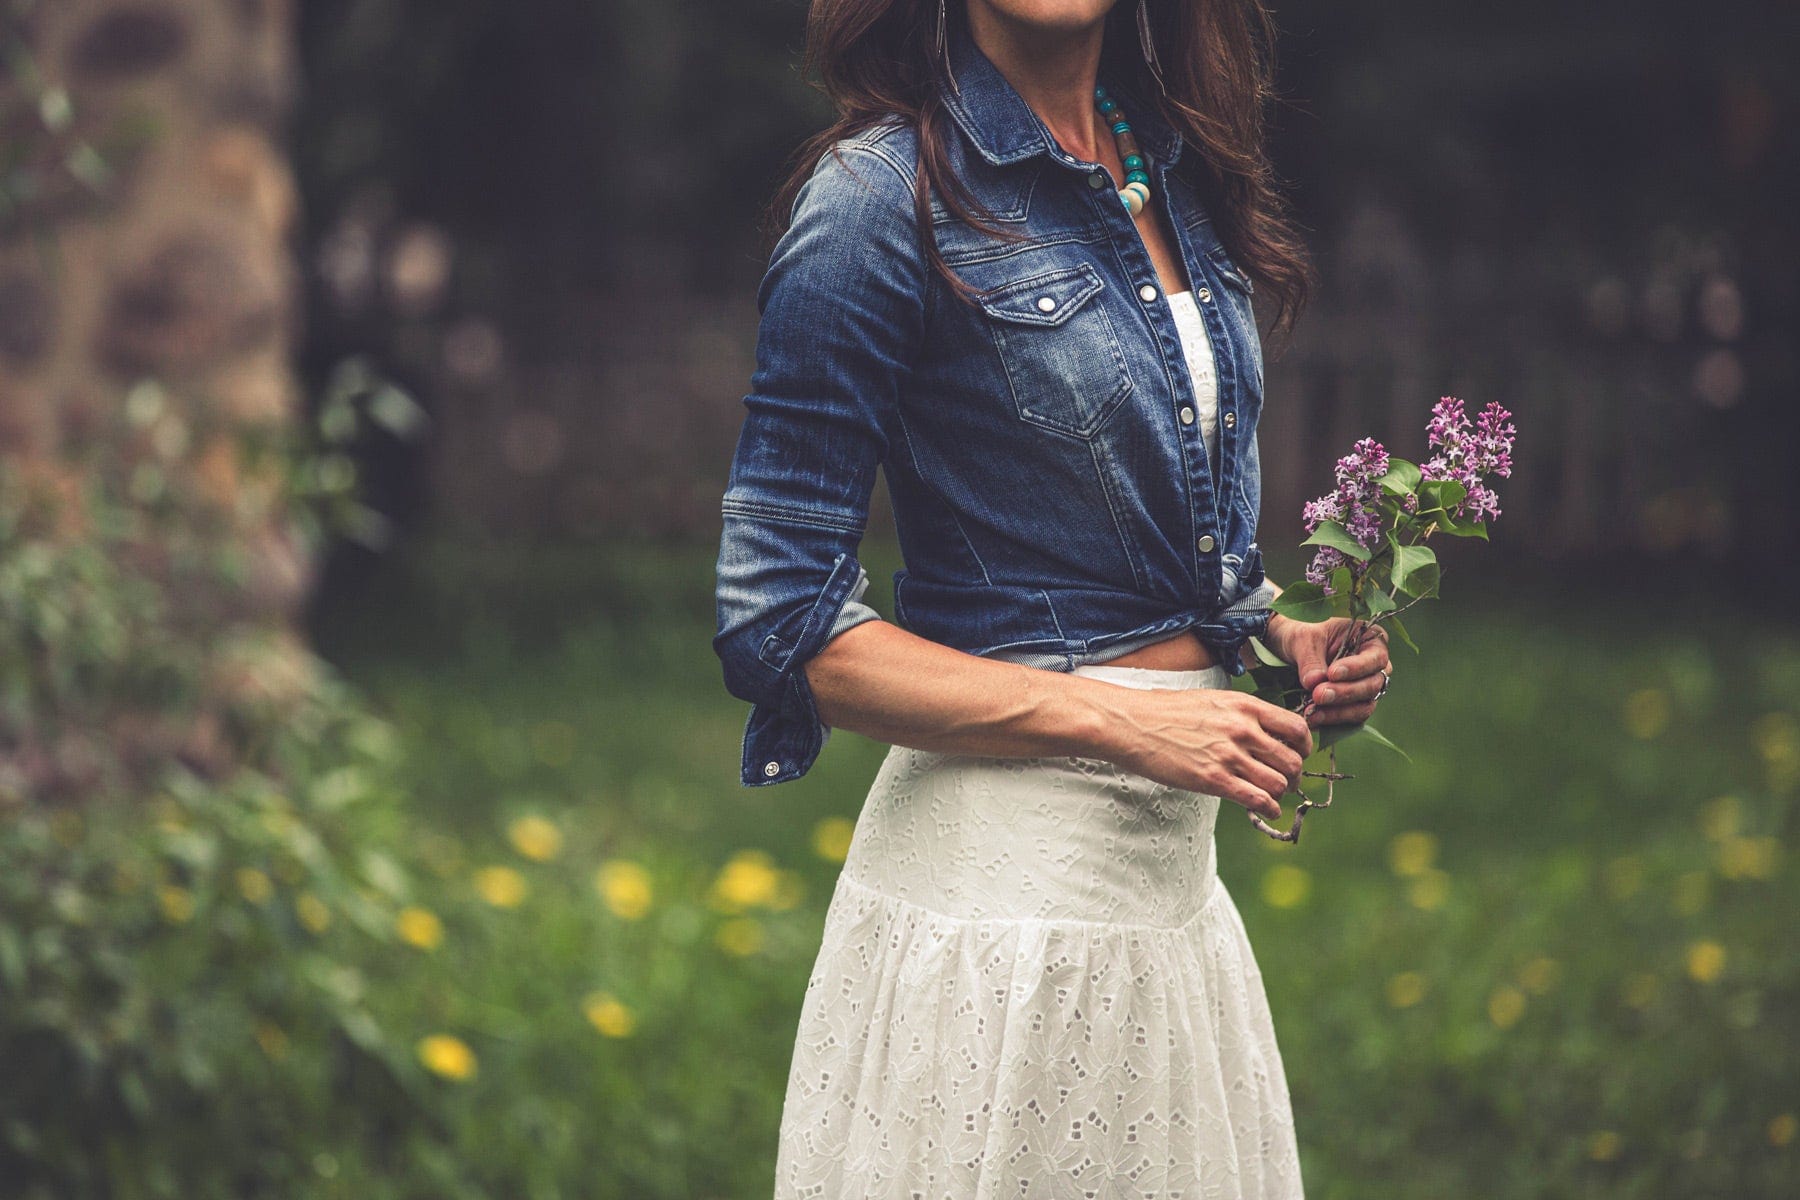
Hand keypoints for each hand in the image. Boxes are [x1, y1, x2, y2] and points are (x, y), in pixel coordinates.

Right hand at [1103, 687, 1314, 820]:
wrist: (1131, 724)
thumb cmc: (1166, 711)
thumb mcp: (1212, 700)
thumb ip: (1241, 714)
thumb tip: (1265, 733)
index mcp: (1244, 706)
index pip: (1296, 727)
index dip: (1304, 745)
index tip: (1299, 754)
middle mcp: (1242, 729)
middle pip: (1292, 759)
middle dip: (1294, 775)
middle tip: (1287, 781)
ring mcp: (1228, 755)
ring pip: (1279, 782)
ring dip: (1281, 793)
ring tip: (1273, 795)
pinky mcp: (1213, 780)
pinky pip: (1257, 799)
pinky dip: (1269, 808)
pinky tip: (1266, 809)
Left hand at [1265, 613, 1391, 727]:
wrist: (1294, 651)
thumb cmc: (1305, 638)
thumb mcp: (1304, 640)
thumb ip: (1311, 660)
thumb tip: (1314, 683)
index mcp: (1372, 639)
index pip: (1375, 657)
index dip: (1357, 668)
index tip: (1332, 673)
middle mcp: (1375, 665)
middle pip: (1372, 684)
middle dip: (1345, 692)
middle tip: (1319, 695)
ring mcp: (1367, 687)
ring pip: (1365, 705)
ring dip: (1339, 710)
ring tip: (1313, 712)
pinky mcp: (1355, 705)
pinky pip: (1351, 717)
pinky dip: (1332, 719)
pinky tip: (1314, 719)